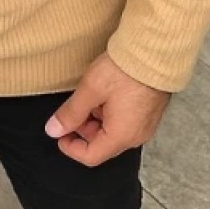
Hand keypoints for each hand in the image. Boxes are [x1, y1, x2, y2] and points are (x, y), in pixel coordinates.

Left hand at [45, 51, 170, 165]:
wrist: (155, 52)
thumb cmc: (126, 70)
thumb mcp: (91, 89)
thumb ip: (71, 113)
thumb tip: (53, 130)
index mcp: (121, 136)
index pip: (90, 156)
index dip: (70, 147)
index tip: (59, 133)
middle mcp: (136, 136)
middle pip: (102, 144)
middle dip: (83, 130)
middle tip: (74, 108)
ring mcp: (145, 125)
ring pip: (113, 132)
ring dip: (97, 120)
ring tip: (91, 95)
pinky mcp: (150, 113)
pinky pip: (126, 122)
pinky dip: (111, 114)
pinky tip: (107, 93)